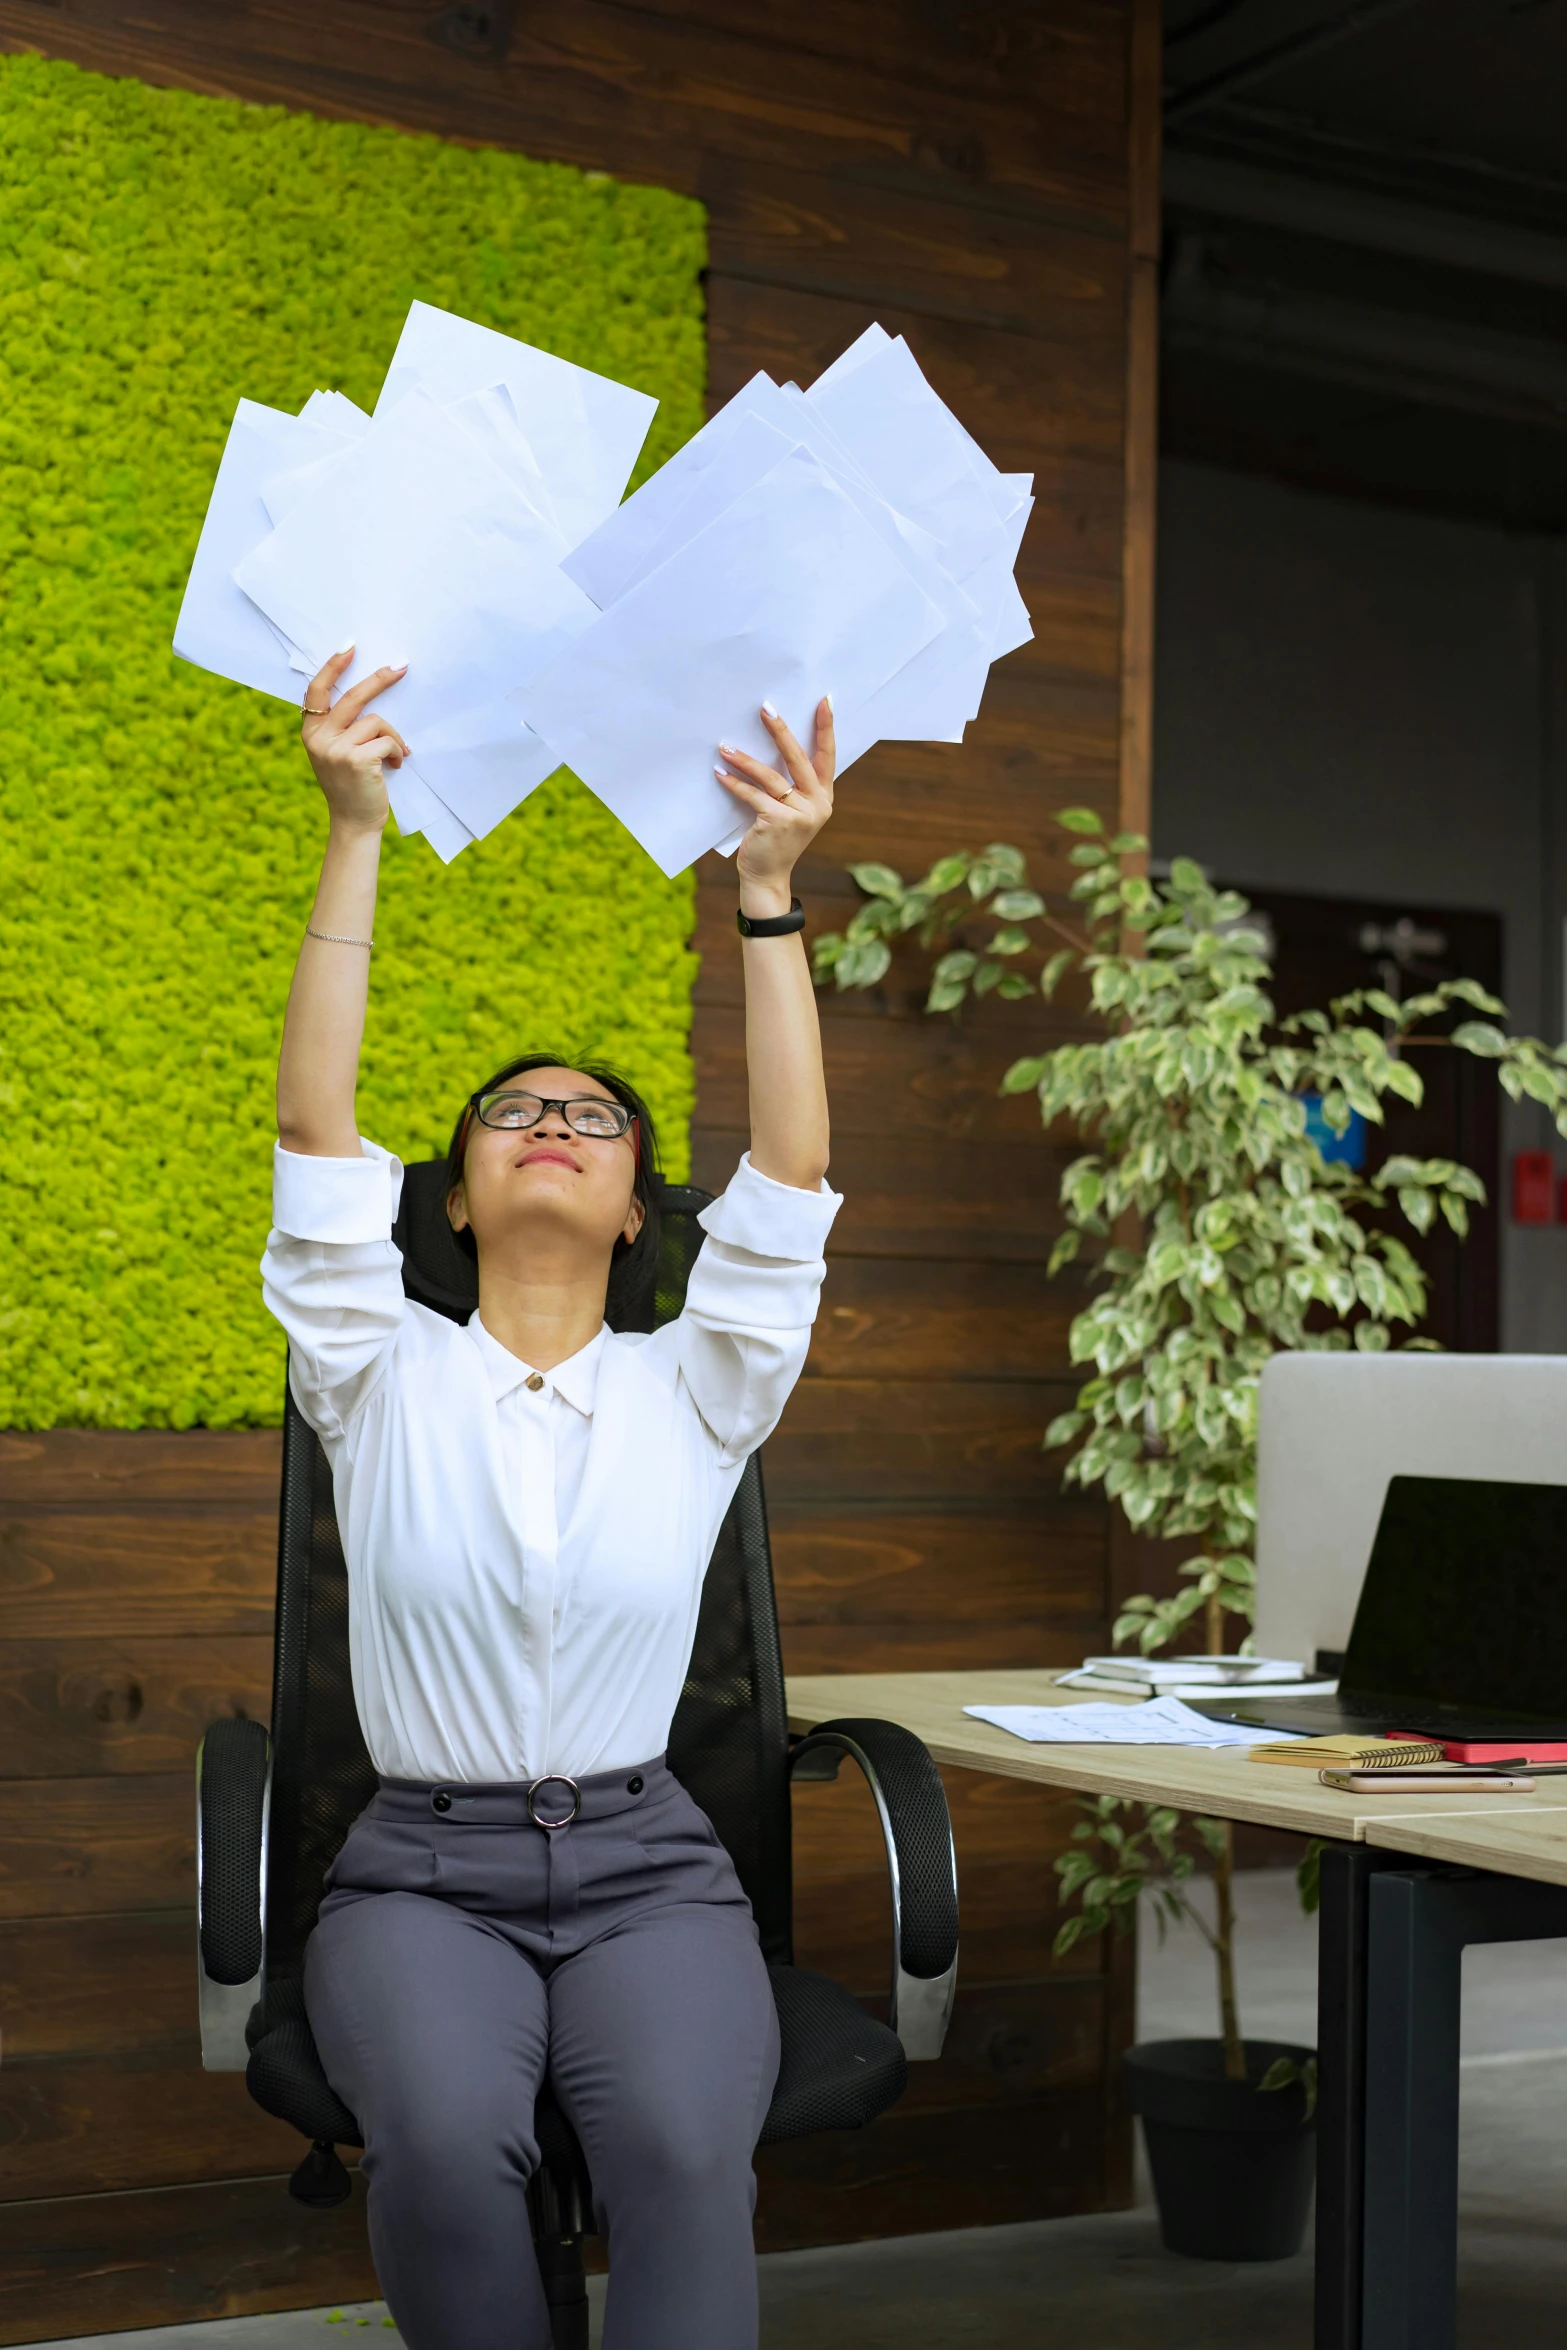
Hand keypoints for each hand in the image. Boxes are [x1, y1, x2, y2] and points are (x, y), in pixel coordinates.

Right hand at [300, 649, 411, 834]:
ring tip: (395, 755)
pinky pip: (387, 740)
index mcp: (311, 731)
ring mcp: (336, 749)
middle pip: (352, 697)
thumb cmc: (351, 785)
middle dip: (379, 679)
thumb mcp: (335, 752)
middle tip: (401, 667)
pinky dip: (398, 750)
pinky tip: (396, 765)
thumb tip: (367, 692)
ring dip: (393, 736)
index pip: (318, 691)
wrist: (354, 822)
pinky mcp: (357, 760)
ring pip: (376, 721)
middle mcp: (319, 738)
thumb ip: (340, 728)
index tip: (349, 646)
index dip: (333, 666)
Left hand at [717, 697, 835, 915]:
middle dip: (781, 731)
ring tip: (725, 746)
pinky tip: (719, 773)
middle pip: (799, 758)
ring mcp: (800, 814)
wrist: (767, 876)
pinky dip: (734, 783)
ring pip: (771, 776)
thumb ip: (790, 785)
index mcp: (824, 797)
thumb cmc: (775, 839)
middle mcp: (818, 803)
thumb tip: (767, 746)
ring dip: (745, 759)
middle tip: (766, 709)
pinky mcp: (778, 822)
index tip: (824, 701)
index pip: (827, 755)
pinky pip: (753, 795)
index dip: (826, 728)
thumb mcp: (790, 811)